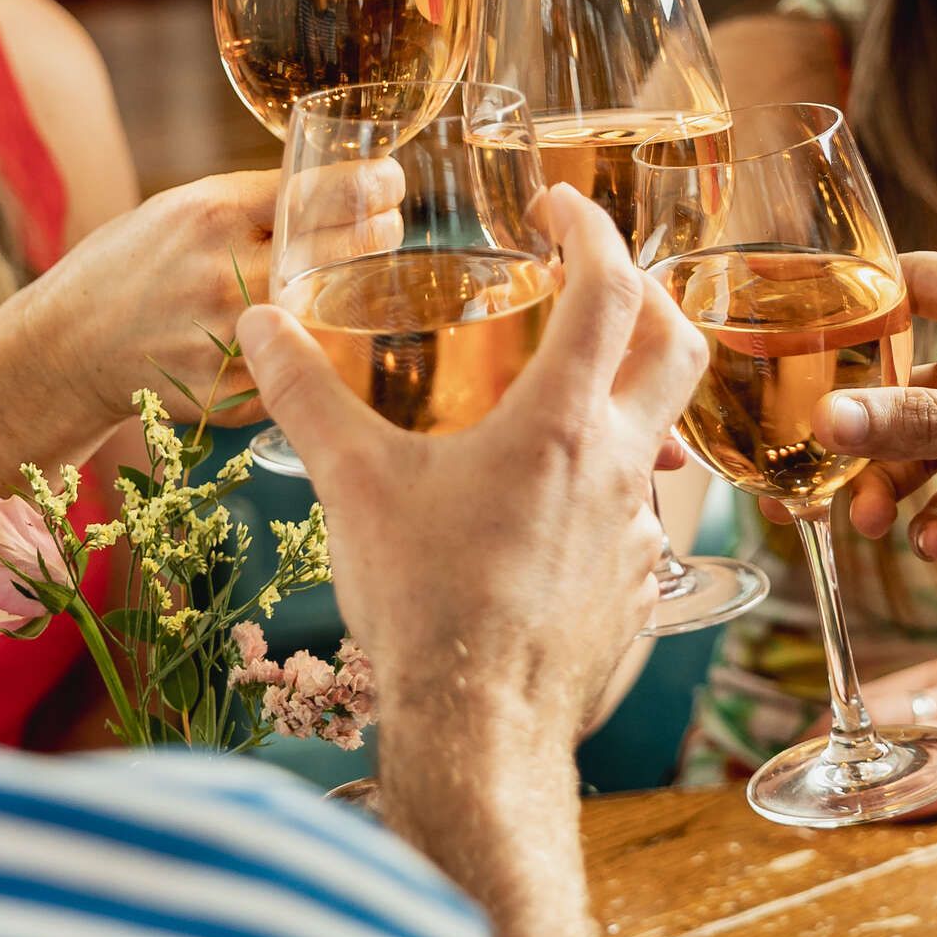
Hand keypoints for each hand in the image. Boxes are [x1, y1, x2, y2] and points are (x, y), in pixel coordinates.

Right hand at [18, 163, 401, 435]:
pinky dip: (325, 352)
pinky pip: (301, 369)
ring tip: (368, 279)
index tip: (390, 181)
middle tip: (391, 226)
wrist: (68, 346)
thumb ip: (250, 203)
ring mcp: (230, 336)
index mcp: (211, 214)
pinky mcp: (232, 390)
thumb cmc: (132, 266)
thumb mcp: (180, 211)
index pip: (315, 192)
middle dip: (378, 234)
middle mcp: (224, 272)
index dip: (368, 185)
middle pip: (335, 251)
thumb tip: (337, 187)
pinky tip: (333, 335)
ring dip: (358, 296)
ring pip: (329, 314)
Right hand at [238, 185, 706, 745]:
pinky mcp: (639, 584)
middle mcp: (616, 463)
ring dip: (626, 396)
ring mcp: (637, 528)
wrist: (477, 730)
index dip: (591, 229)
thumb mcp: (354, 486)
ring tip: (562, 398)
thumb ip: (305, 396)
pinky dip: (610, 482)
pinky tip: (553, 506)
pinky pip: (641, 511)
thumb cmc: (422, 603)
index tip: (560, 206)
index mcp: (558, 422)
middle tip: (595, 281)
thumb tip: (260, 327)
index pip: (610, 288)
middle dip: (646, 294)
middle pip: (676, 343)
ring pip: (662, 433)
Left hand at [809, 652, 936, 812]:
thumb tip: (890, 729)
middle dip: (835, 755)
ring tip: (827, 802)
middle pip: (877, 722)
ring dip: (864, 779)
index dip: (829, 726)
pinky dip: (912, 797)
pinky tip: (885, 810)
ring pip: (909, 753)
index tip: (800, 750)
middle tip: (803, 783)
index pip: (870, 695)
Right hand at [816, 252, 936, 588]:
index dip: (858, 308)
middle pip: (912, 379)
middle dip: (870, 430)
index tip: (798, 343)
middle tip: (829, 470)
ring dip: (899, 482)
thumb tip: (829, 420)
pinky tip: (933, 546)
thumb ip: (926, 427)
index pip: (919, 282)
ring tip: (876, 524)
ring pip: (935, 443)